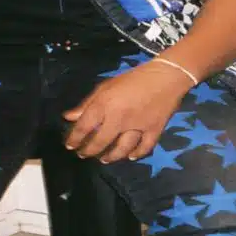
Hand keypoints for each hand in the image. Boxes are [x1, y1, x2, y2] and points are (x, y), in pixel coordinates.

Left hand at [64, 61, 193, 162]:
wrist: (166, 76)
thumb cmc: (133, 79)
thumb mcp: (106, 86)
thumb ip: (87, 103)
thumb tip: (68, 117)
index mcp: (105, 104)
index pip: (84, 126)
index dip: (74, 138)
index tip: (70, 146)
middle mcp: (119, 118)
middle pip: (100, 142)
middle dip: (89, 151)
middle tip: (84, 155)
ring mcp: (137, 126)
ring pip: (121, 149)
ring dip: (111, 156)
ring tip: (104, 159)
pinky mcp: (153, 130)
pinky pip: (144, 147)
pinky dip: (137, 154)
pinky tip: (131, 156)